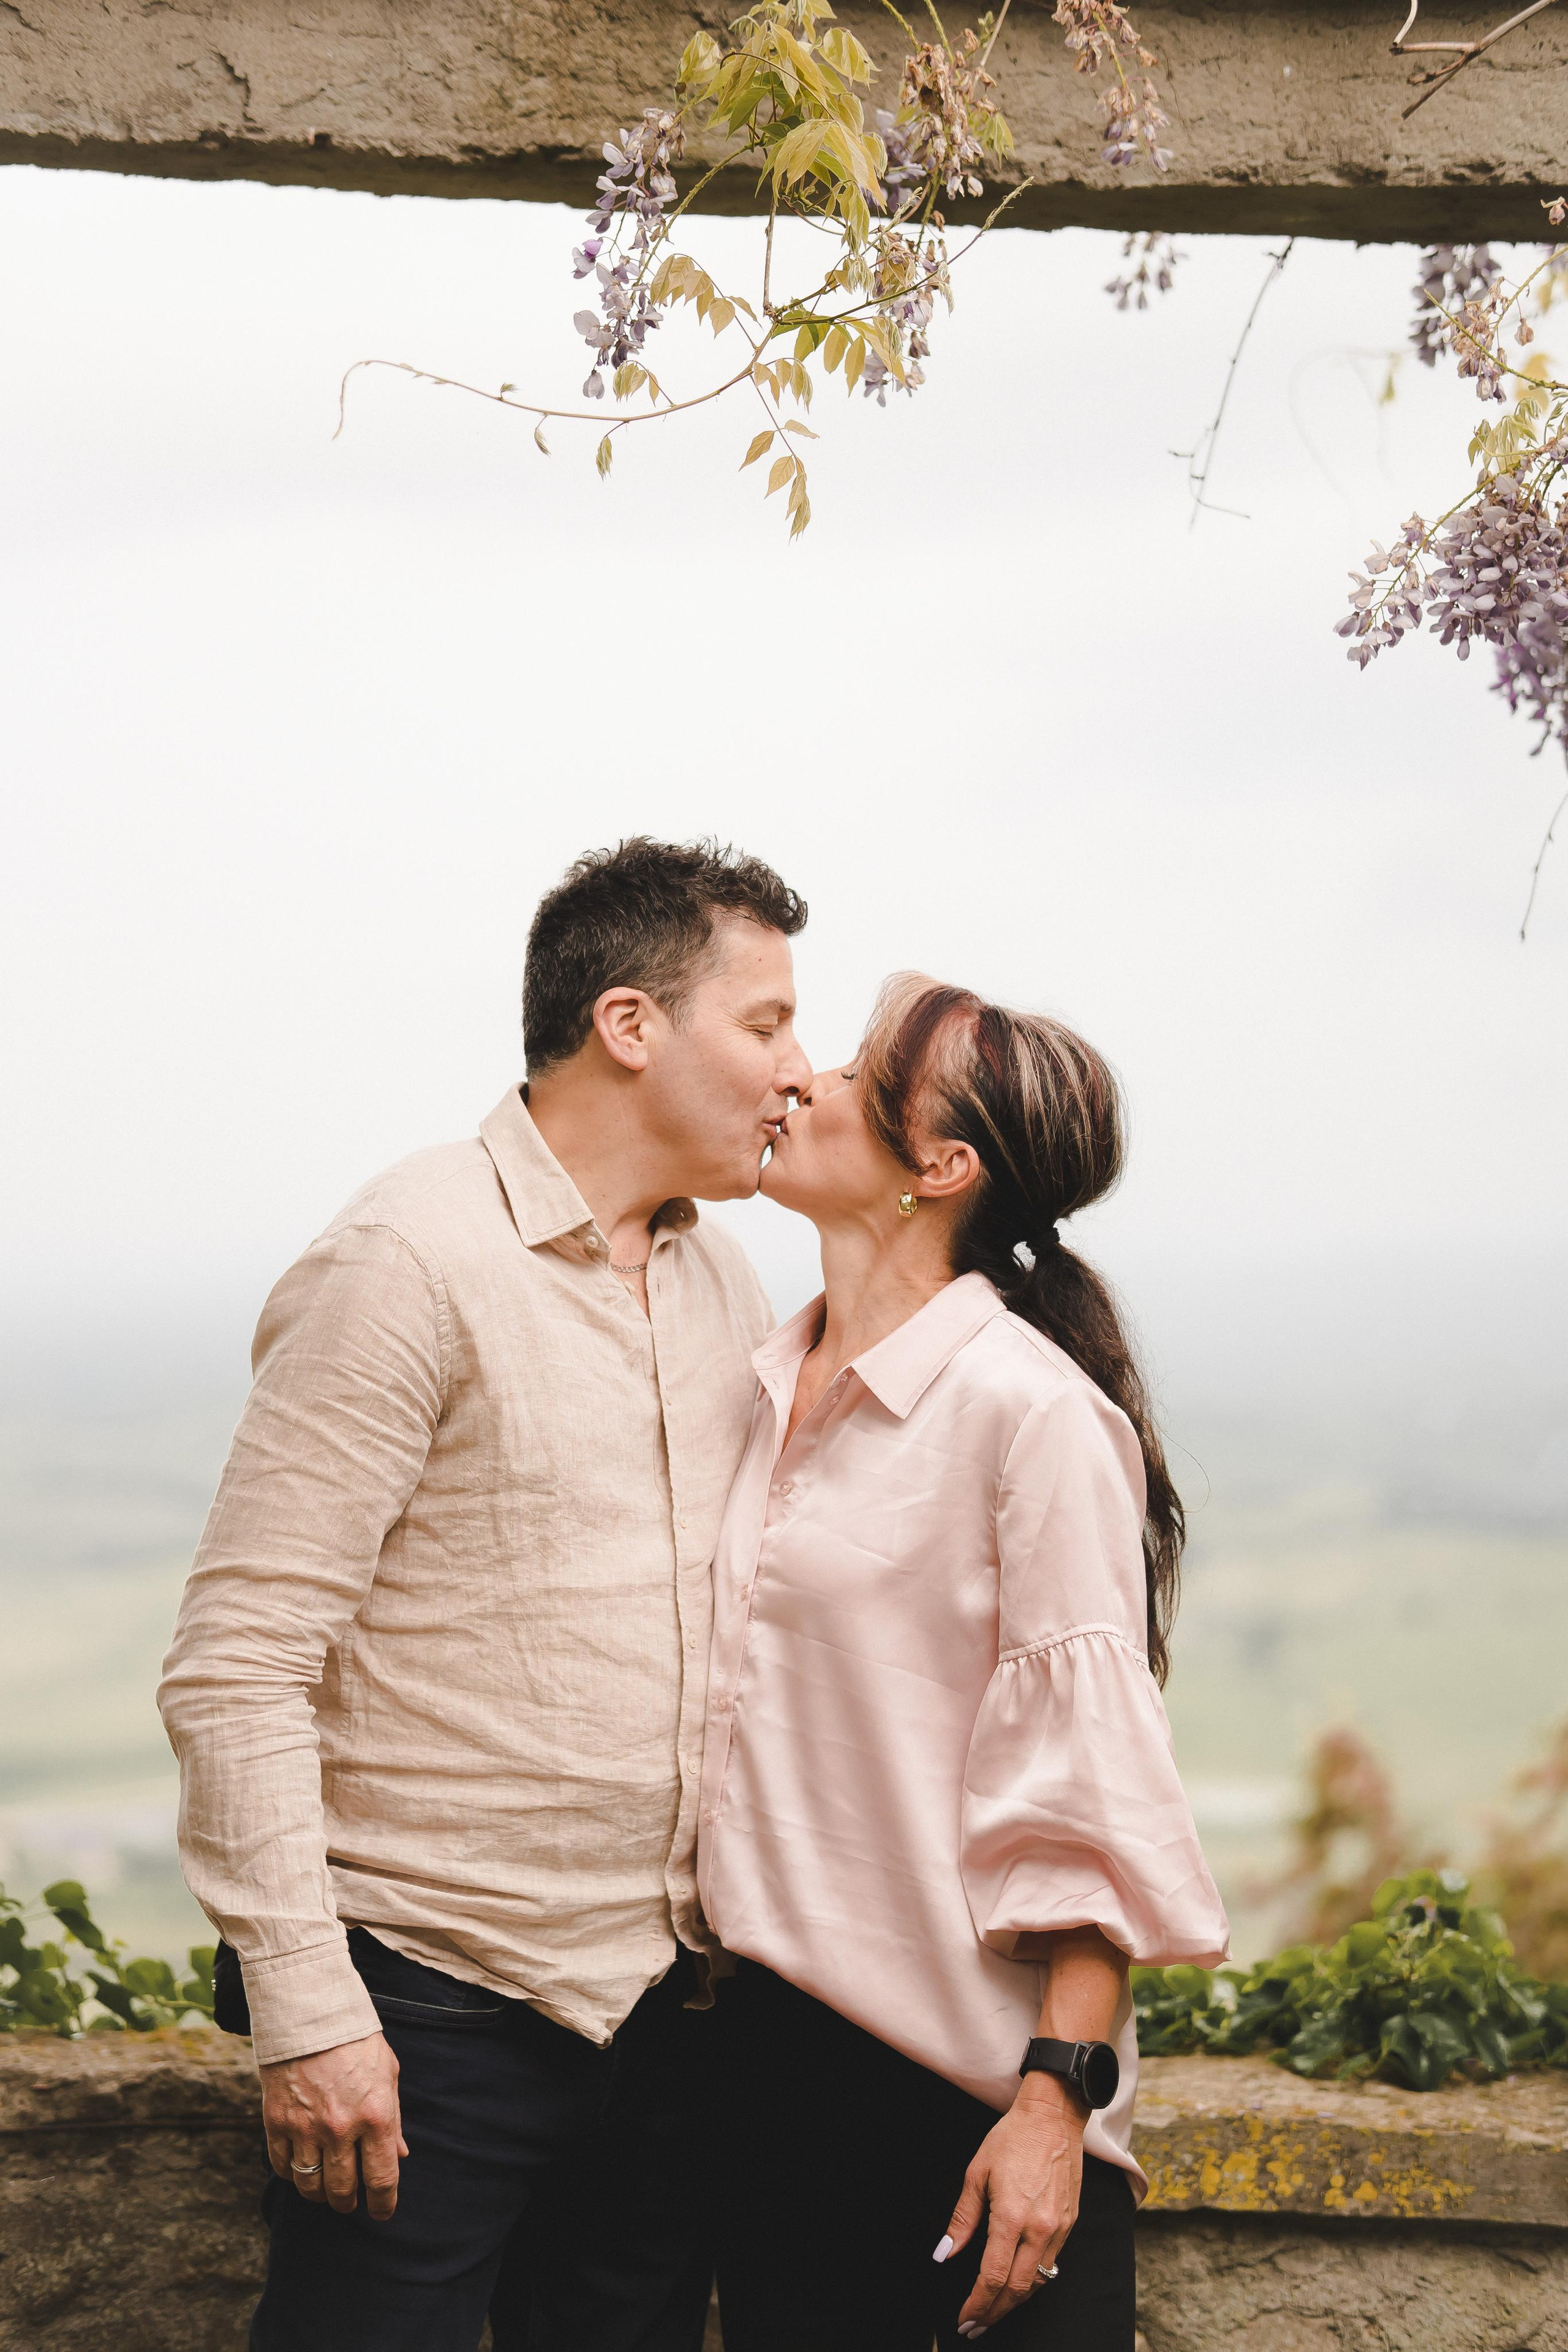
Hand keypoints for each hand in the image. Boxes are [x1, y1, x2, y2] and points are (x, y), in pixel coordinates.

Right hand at [261, 2031, 406, 2219]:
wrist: (310, 2013)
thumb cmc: (356, 2041)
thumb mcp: (387, 2074)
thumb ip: (393, 2118)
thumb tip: (400, 2155)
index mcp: (376, 2115)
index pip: (382, 2178)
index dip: (384, 2204)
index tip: (383, 2212)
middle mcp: (341, 2128)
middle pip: (343, 2190)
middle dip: (349, 2203)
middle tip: (351, 2201)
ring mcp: (306, 2128)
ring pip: (311, 2186)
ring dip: (320, 2195)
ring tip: (327, 2190)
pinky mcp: (277, 2123)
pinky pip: (283, 2167)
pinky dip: (293, 2175)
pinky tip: (302, 2167)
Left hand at [936, 2073, 1085, 2336]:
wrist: (1054, 2116)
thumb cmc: (1013, 2138)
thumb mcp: (977, 2172)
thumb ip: (962, 2218)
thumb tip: (944, 2253)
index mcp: (1012, 2217)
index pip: (992, 2277)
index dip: (977, 2304)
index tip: (964, 2319)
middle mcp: (1040, 2229)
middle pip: (1017, 2290)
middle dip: (994, 2313)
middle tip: (975, 2326)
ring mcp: (1059, 2229)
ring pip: (1037, 2283)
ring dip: (1014, 2303)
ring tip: (994, 2312)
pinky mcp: (1071, 2224)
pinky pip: (1051, 2265)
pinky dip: (1033, 2282)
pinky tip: (1019, 2284)